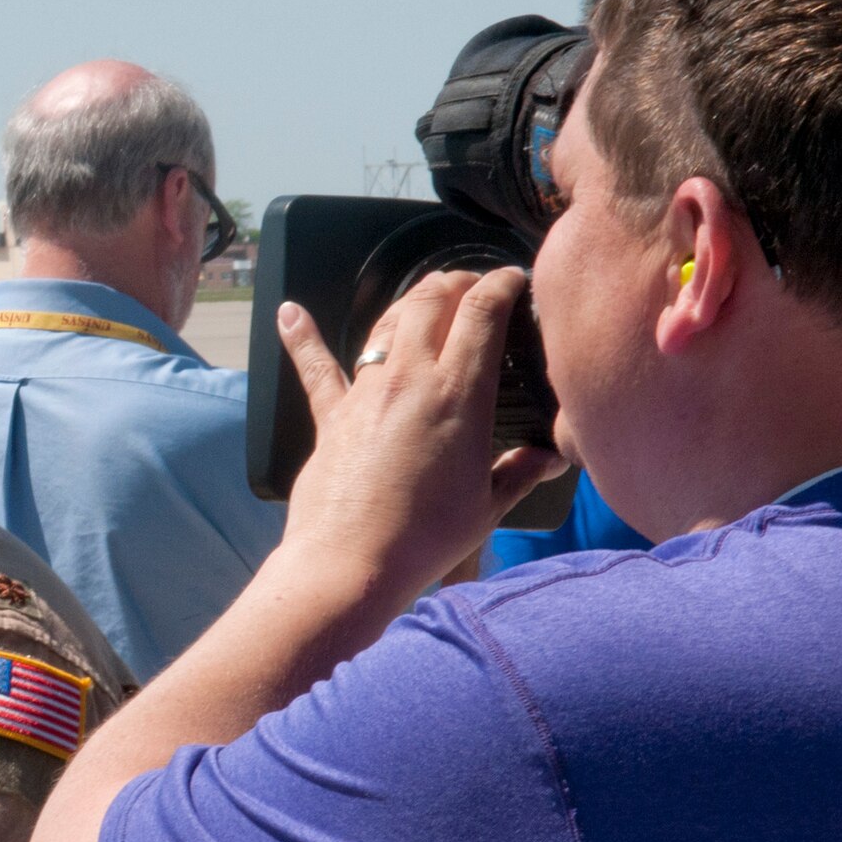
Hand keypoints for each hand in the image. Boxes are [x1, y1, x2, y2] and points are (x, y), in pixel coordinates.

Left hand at [276, 269, 565, 611]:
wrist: (352, 562)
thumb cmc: (425, 538)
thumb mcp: (488, 506)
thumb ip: (520, 472)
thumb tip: (552, 458)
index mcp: (458, 393)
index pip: (482, 311)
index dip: (501, 284)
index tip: (514, 279)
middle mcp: (409, 377)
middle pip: (431, 300)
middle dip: (456, 282)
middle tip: (473, 285)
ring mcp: (365, 392)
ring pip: (386, 322)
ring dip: (409, 301)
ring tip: (427, 294)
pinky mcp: (331, 415)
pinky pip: (315, 366)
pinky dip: (303, 337)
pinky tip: (290, 312)